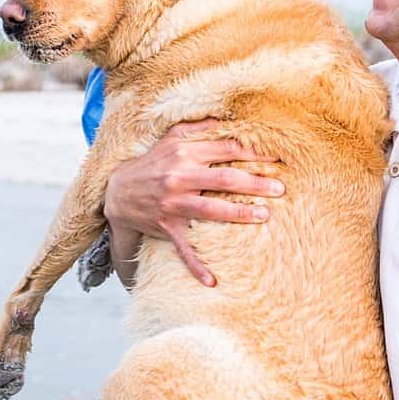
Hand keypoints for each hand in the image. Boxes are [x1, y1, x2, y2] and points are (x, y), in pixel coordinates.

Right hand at [102, 121, 281, 285]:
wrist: (117, 192)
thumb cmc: (151, 163)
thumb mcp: (170, 138)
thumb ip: (199, 128)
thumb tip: (229, 118)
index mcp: (183, 153)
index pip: (226, 150)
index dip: (254, 153)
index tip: (277, 160)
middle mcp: (179, 178)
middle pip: (225, 178)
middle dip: (256, 183)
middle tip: (281, 188)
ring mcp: (173, 204)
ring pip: (212, 209)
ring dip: (240, 213)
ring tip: (264, 215)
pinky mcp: (167, 227)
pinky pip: (184, 248)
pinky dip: (196, 265)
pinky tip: (212, 280)